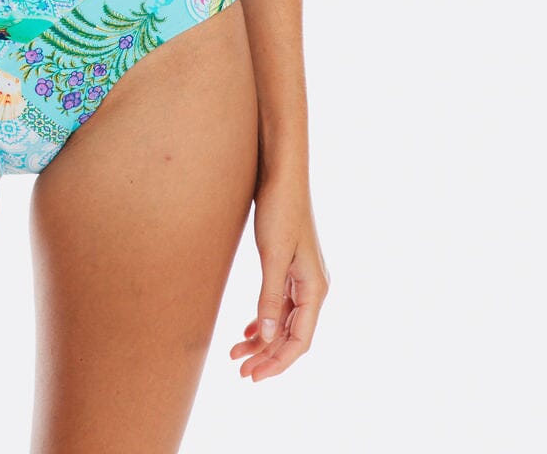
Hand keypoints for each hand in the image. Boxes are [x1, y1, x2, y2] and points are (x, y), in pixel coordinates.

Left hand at [231, 169, 329, 380]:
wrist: (282, 174)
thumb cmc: (279, 210)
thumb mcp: (272, 256)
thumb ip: (270, 297)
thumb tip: (267, 338)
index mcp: (315, 287)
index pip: (299, 340)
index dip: (277, 363)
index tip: (252, 377)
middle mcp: (313, 286)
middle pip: (293, 335)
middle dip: (268, 356)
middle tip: (240, 372)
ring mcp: (302, 277)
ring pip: (284, 321)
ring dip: (263, 340)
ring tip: (236, 354)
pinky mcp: (290, 266)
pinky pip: (280, 305)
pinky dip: (264, 320)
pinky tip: (247, 330)